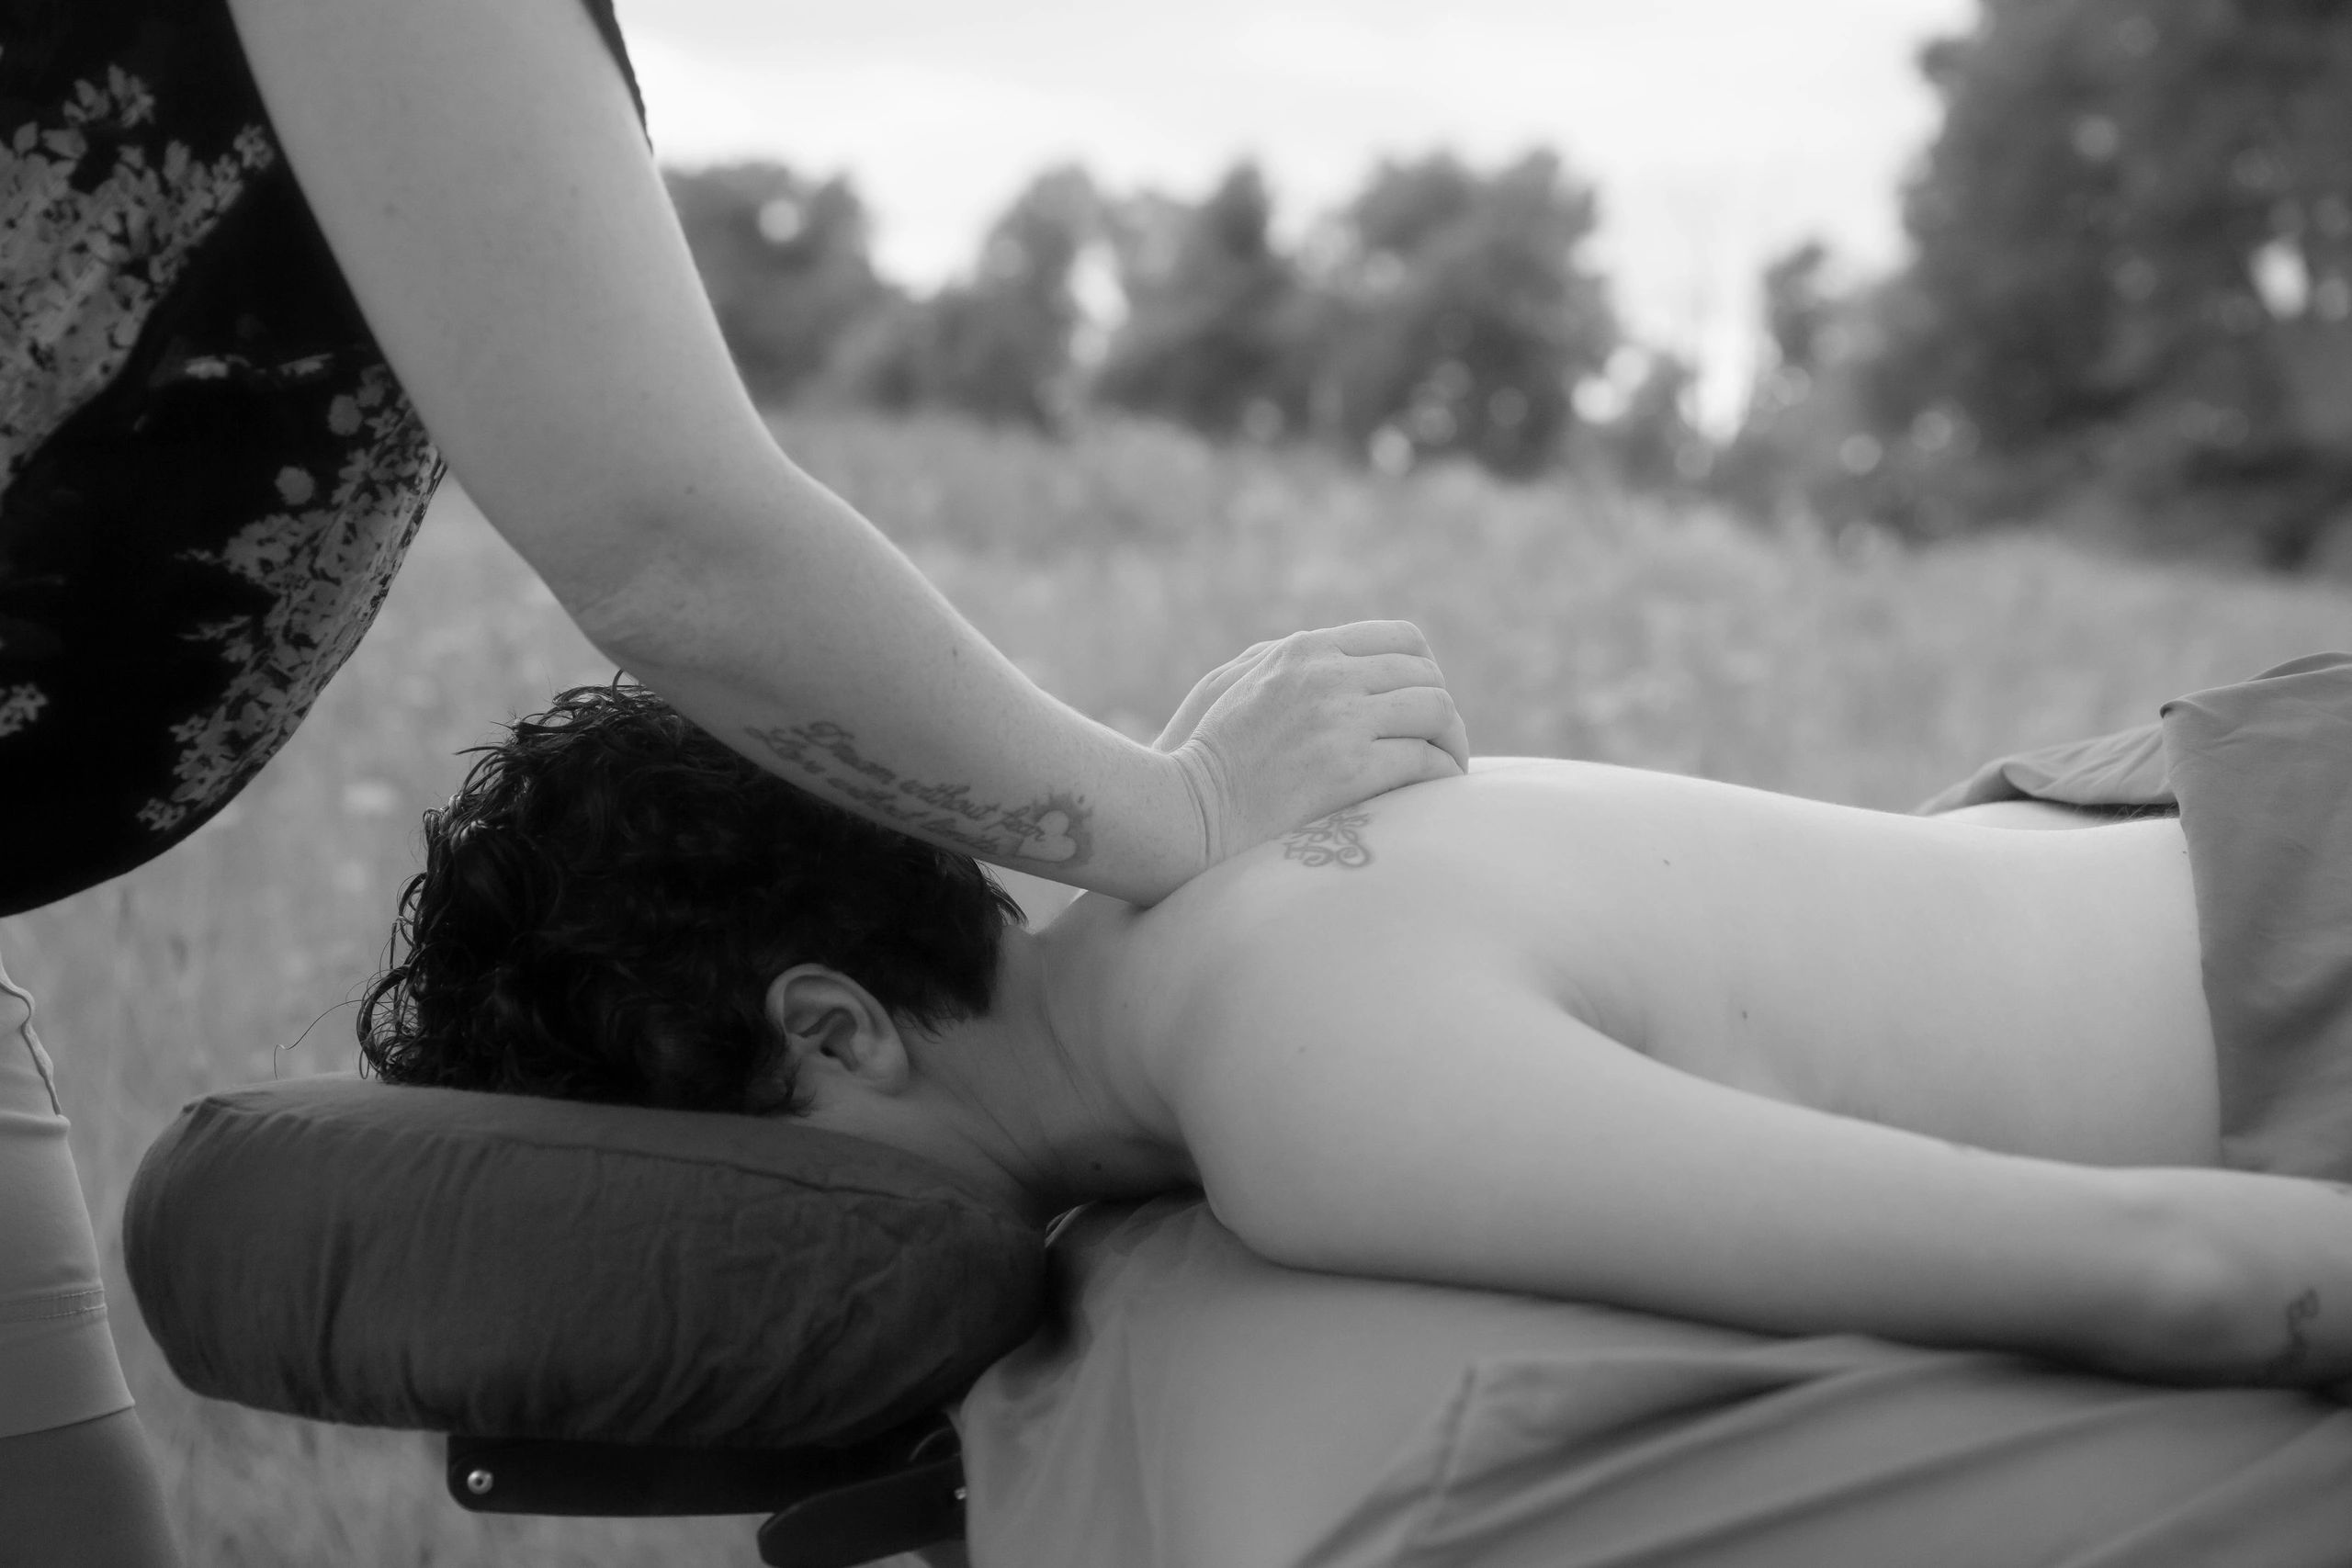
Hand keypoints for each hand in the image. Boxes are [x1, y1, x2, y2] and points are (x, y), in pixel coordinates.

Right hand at [1156, 621, 1469, 866]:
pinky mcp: (1349, 770)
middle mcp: (1328, 675)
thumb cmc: (1197, 754)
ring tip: (1445, 771)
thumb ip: (1286, 661)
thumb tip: (1339, 657)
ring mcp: (1340, 721)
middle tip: (1440, 746)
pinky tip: (1433, 793)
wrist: (1181, 811)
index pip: (1401, 638)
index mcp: (1304, 649)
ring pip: (1436, 711)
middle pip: (1427, 675)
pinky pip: (1424, 761)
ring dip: (1450, 743)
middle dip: (1442, 712)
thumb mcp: (1234, 681)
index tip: (1420, 707)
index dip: (1424, 673)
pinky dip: (1440, 775)